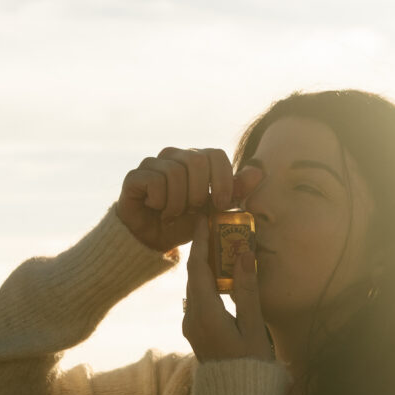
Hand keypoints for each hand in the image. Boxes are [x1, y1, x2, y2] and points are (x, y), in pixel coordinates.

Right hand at [116, 147, 237, 252]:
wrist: (154, 240)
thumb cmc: (186, 222)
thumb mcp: (215, 209)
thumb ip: (235, 191)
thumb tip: (259, 171)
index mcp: (196, 159)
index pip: (216, 154)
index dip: (223, 180)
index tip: (222, 205)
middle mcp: (174, 155)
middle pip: (196, 161)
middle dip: (200, 193)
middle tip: (194, 210)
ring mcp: (153, 163)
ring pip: (175, 173)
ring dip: (179, 202)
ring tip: (174, 213)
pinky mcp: (134, 176)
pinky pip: (154, 182)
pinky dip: (161, 202)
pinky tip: (158, 209)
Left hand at [182, 215, 272, 362]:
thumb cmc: (251, 365)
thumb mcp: (254, 327)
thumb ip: (247, 290)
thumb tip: (244, 254)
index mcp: (205, 314)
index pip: (198, 268)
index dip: (201, 241)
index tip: (205, 219)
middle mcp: (192, 318)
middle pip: (194, 275)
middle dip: (204, 249)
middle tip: (217, 227)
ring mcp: (192, 326)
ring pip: (195, 287)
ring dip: (206, 266)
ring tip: (221, 246)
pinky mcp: (197, 333)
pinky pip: (199, 299)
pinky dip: (208, 283)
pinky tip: (222, 277)